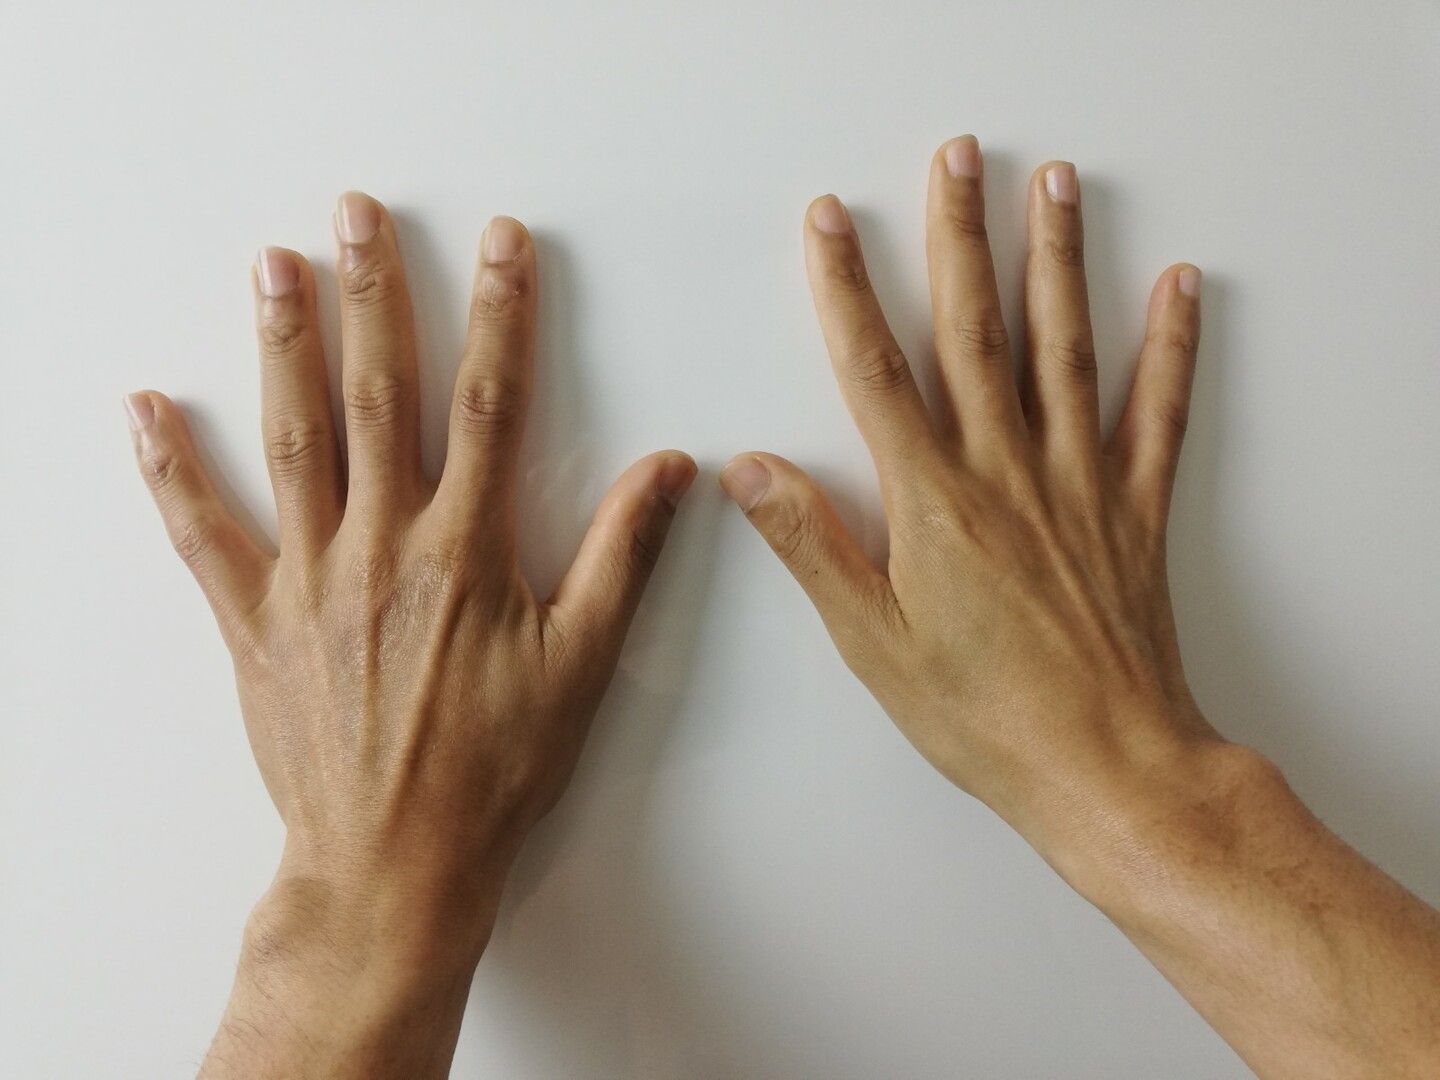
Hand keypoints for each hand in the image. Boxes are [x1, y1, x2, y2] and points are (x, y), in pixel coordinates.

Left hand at [126, 193, 694, 1075]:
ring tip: (273, 266)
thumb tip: (672, 471)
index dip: (501, 316)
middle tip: (358, 215)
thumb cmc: (493, 769)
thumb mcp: (582, 666)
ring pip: (294, 441)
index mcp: (465, 552)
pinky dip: (171, 470)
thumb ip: (623, 558)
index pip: (490, 405)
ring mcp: (308, 580)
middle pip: (378, 396)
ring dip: (283, 347)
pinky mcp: (254, 622)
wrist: (395, 861)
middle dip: (373, 296)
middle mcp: (381, 547)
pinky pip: (202, 534)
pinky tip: (147, 409)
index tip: (503, 245)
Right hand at [721, 138, 1220, 873]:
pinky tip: (1176, 290)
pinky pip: (1157, 414)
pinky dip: (1170, 348)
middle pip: (976, 331)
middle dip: (959, 235)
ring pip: (1066, 349)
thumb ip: (812, 545)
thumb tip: (749, 470)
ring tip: (1050, 185)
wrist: (1105, 766)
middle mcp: (1007, 472)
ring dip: (1056, 259)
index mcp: (933, 502)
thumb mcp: (871, 642)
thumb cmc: (984, 715)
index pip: (877, 370)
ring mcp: (1078, 483)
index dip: (845, 287)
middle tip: (955, 159)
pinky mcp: (1134, 510)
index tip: (829, 222)